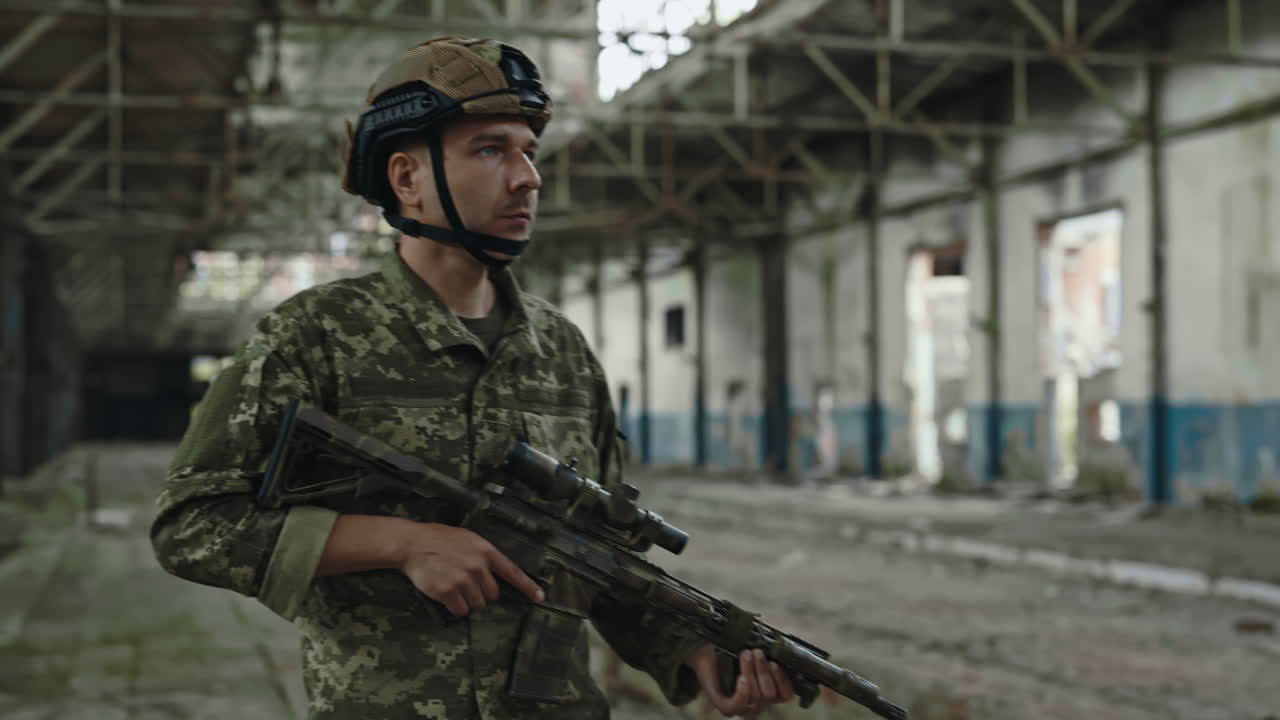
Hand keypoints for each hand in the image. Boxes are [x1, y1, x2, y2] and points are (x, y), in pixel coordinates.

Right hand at [398, 522, 543, 615]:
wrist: (413, 543)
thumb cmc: (440, 540)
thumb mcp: (468, 539)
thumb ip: (483, 555)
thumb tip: (496, 574)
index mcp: (485, 551)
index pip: (512, 572)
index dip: (528, 587)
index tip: (540, 598)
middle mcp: (477, 566)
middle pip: (493, 594)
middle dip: (481, 592)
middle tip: (465, 582)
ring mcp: (463, 579)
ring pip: (477, 605)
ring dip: (468, 601)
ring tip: (454, 586)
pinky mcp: (448, 592)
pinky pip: (460, 611)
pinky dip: (455, 607)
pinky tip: (446, 595)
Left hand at [685, 643, 794, 717]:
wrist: (707, 651)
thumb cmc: (733, 651)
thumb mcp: (755, 652)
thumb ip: (770, 656)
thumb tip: (783, 652)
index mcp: (768, 691)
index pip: (785, 695)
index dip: (783, 681)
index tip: (775, 663)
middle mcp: (757, 703)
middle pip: (769, 694)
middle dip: (763, 671)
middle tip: (756, 652)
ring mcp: (741, 707)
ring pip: (754, 697)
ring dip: (750, 672)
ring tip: (745, 655)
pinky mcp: (724, 706)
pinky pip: (737, 706)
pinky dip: (742, 692)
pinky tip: (741, 678)